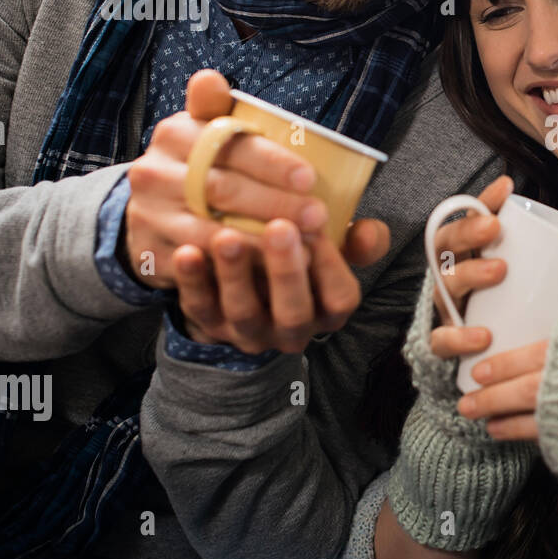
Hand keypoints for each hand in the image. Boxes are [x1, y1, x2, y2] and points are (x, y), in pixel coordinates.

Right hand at [121, 69, 330, 288]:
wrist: (152, 216)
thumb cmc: (206, 171)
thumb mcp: (214, 138)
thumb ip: (222, 111)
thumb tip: (209, 76)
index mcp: (179, 131)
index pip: (229, 142)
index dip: (271, 160)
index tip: (310, 176)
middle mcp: (156, 167)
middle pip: (223, 187)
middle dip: (276, 203)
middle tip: (319, 217)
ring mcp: (149, 210)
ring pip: (210, 228)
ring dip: (261, 240)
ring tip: (304, 248)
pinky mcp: (149, 249)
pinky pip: (197, 261)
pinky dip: (235, 267)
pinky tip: (268, 270)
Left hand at [170, 212, 389, 354]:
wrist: (252, 288)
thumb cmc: (303, 258)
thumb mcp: (335, 250)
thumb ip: (359, 241)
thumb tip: (370, 231)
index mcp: (327, 311)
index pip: (339, 300)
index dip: (331, 266)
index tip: (317, 226)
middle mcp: (291, 330)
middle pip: (293, 312)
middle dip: (286, 270)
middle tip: (278, 227)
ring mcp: (248, 332)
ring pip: (243, 312)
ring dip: (235, 275)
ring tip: (227, 236)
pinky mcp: (210, 325)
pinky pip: (200, 308)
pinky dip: (192, 281)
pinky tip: (188, 252)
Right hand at [424, 175, 514, 370]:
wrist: (483, 356)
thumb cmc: (504, 304)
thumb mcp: (520, 272)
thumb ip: (535, 248)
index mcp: (465, 253)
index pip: (469, 217)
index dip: (482, 202)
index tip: (506, 188)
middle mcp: (450, 274)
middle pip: (447, 245)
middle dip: (469, 232)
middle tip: (494, 226)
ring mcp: (445, 307)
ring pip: (445, 285)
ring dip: (470, 274)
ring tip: (498, 270)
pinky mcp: (444, 342)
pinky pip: (442, 340)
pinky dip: (460, 337)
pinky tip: (484, 335)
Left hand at [451, 288, 557, 441]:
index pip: (527, 359)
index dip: (499, 366)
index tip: (478, 370)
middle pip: (519, 394)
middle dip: (488, 400)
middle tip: (466, 403)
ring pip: (529, 426)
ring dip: (502, 423)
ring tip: (486, 424)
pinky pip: (552, 448)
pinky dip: (529, 441)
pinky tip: (517, 438)